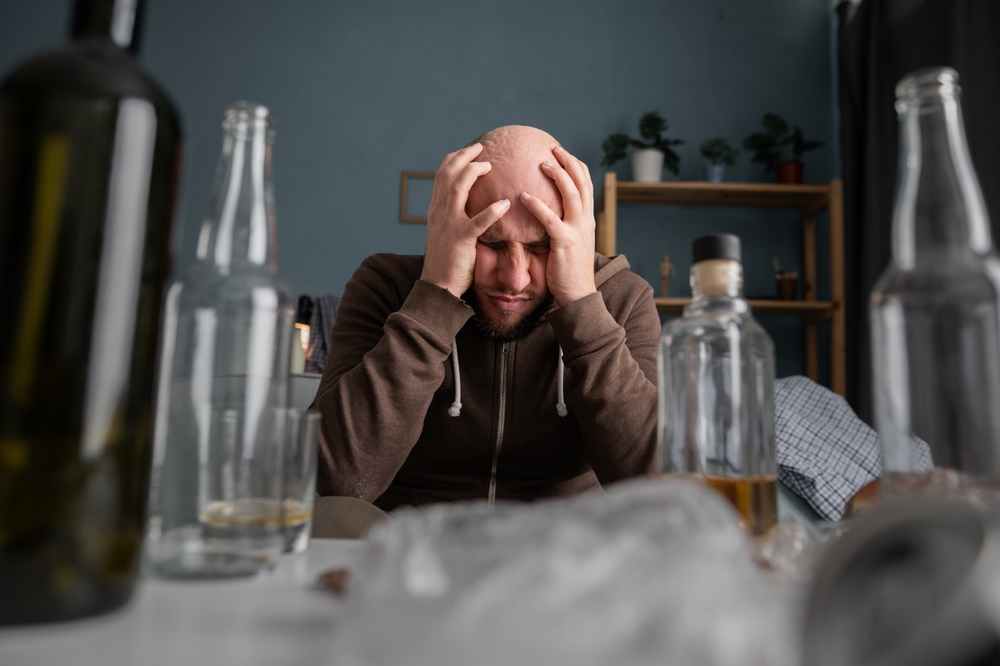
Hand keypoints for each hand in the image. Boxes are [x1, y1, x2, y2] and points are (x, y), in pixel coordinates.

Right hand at [421, 143, 510, 297]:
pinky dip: (491, 211)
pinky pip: (476, 222)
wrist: (438, 286)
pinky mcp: (460, 241)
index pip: (441, 174)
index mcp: (436, 210)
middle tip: (481, 147)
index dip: (455, 158)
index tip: (471, 150)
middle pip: (447, 174)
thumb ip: (454, 216)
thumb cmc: (447, 261)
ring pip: (456, 189)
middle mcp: (439, 213)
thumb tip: (469, 203)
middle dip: (464, 156)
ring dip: (473, 173)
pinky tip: (505, 204)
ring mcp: (448, 225)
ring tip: (489, 166)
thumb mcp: (446, 232)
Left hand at [520, 146, 596, 305]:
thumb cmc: (569, 270)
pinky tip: (523, 197)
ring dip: (557, 176)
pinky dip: (537, 205)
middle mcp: (586, 221)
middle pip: (582, 182)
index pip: (587, 184)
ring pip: (572, 194)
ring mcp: (577, 230)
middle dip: (569, 162)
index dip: (576, 165)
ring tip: (542, 164)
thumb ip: (564, 224)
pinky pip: (550, 219)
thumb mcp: (571, 241)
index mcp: (587, 219)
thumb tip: (549, 212)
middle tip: (554, 149)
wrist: (578, 294)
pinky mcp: (564, 242)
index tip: (562, 152)